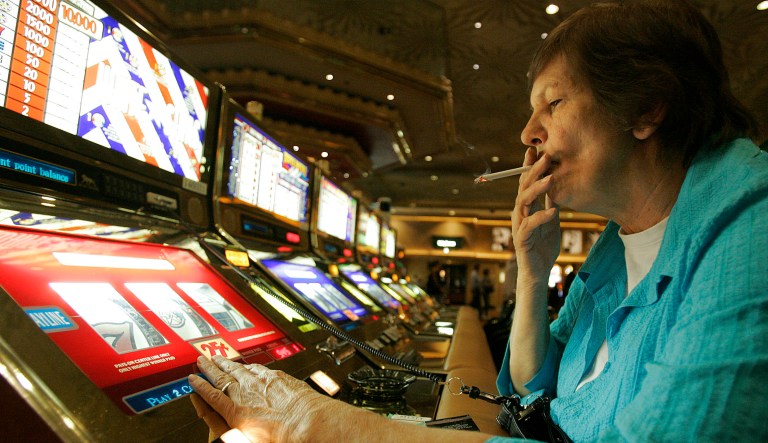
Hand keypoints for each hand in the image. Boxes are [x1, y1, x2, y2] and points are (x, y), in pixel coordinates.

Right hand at [188, 356, 326, 442]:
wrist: (308, 421)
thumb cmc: (283, 436)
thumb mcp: (251, 439)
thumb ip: (234, 433)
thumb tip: (225, 435)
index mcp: (236, 411)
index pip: (212, 395)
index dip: (200, 386)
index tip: (192, 379)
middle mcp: (246, 393)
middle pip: (222, 377)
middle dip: (209, 368)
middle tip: (201, 360)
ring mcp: (261, 382)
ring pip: (238, 369)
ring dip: (226, 363)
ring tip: (217, 358)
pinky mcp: (276, 377)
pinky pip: (256, 368)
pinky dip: (247, 366)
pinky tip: (246, 365)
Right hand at [512, 147, 559, 287]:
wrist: (538, 271)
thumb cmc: (543, 246)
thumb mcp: (551, 220)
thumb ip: (550, 203)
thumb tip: (555, 184)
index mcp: (525, 207)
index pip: (525, 182)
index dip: (528, 166)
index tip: (535, 150)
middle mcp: (519, 213)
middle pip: (523, 187)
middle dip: (534, 171)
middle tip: (546, 156)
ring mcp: (519, 225)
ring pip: (523, 202)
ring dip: (537, 189)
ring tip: (551, 178)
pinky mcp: (522, 239)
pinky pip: (530, 225)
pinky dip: (541, 217)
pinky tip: (553, 211)